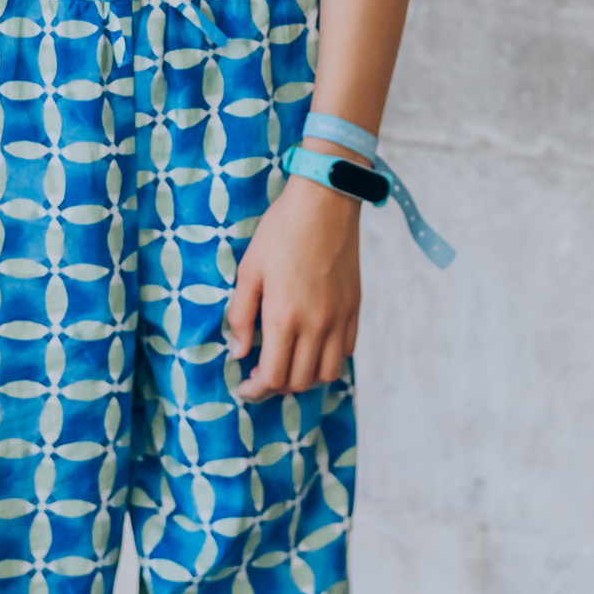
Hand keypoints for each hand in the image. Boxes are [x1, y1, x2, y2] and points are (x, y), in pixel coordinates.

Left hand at [224, 177, 359, 405]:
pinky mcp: (354, 308)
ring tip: (288, 364)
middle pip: (300, 382)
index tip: (244, 386)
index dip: (256, 390)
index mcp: (284, 317)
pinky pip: (346, 351)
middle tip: (260, 375)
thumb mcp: (249, 270)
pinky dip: (328, 359)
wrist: (325, 202)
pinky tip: (311, 346)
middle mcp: (316, 325)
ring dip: (305, 379)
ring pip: (327, 373)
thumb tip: (239, 352)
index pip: (274, 377)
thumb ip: (241, 316)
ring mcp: (339, 318)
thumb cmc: (281, 231)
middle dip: (277, 388)